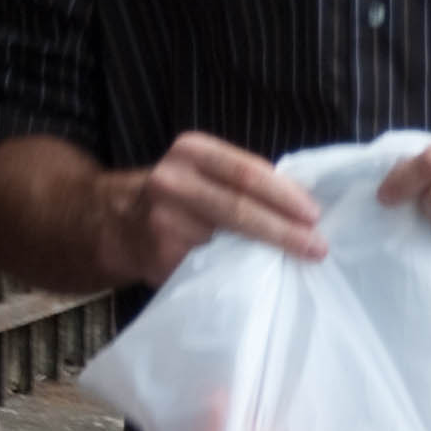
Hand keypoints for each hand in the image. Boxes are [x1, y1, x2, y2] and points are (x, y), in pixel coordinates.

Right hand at [113, 133, 324, 284]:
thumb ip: (239, 179)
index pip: (247, 172)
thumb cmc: (175, 195)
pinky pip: (211, 266)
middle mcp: (174, 181)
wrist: (113, 222)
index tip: (314, 214)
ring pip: (228, 241)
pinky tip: (262, 278)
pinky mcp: (160, 256)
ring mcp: (164, 221)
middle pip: (239, 207)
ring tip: (299, 262)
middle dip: (284, 230)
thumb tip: (299, 204)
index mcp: (192, 152)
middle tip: (316, 246)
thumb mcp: (199, 169)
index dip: (284, 195)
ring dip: (268, 254)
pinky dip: (241, 272)